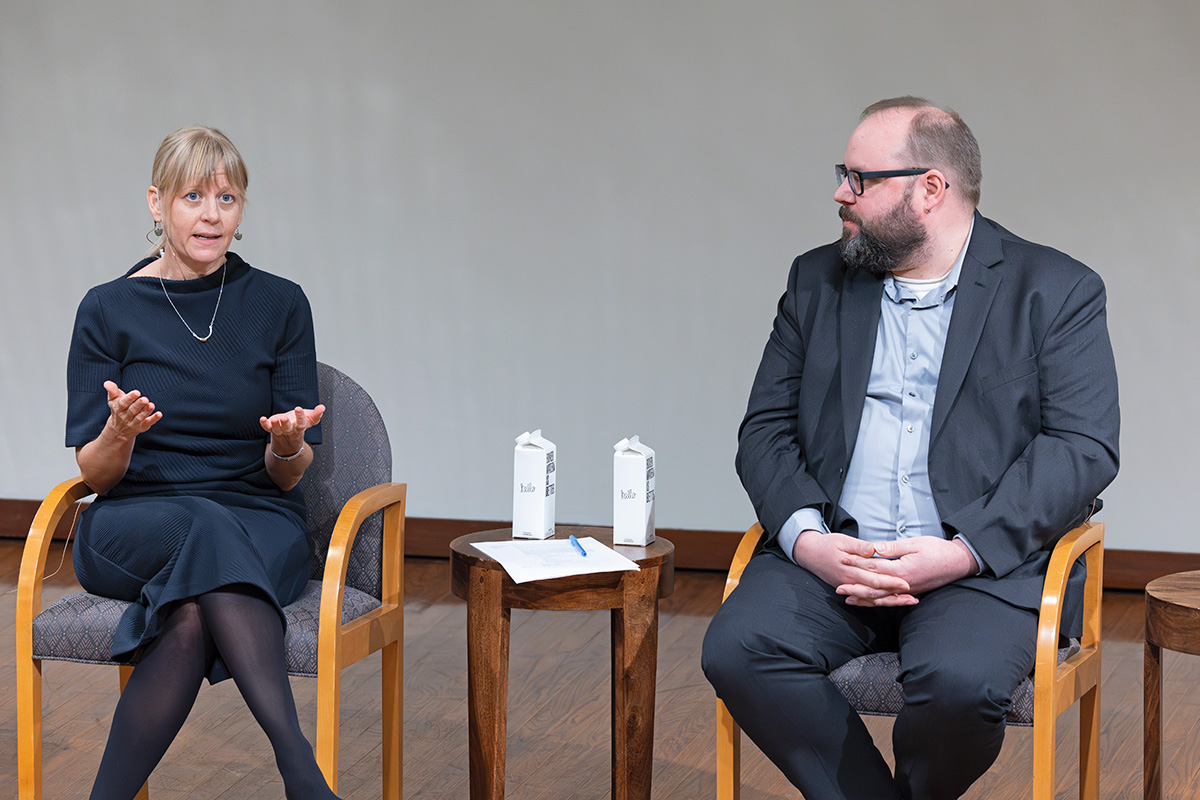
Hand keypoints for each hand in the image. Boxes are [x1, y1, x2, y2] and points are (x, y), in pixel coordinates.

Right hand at [104, 380, 161, 438]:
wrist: (119, 429)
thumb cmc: (119, 408)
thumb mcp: (113, 399)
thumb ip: (112, 391)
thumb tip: (107, 383)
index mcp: (118, 408)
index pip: (123, 403)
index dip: (130, 398)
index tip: (137, 392)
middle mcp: (125, 417)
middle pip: (132, 410)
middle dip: (138, 404)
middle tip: (145, 399)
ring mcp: (133, 423)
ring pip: (139, 417)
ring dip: (146, 412)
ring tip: (151, 405)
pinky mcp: (142, 427)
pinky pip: (148, 423)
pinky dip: (153, 419)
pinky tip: (159, 414)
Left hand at [259, 405, 324, 454]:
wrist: (289, 435)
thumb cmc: (300, 424)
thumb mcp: (309, 419)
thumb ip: (316, 414)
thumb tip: (322, 407)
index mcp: (300, 428)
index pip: (301, 424)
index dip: (300, 417)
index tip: (298, 408)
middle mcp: (290, 430)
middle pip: (288, 428)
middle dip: (285, 423)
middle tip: (284, 417)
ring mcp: (280, 430)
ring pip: (277, 430)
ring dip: (274, 425)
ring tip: (274, 419)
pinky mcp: (272, 429)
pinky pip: (267, 428)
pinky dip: (264, 424)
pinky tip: (262, 419)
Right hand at [791, 530, 915, 605]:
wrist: (808, 554)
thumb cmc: (827, 544)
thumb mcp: (843, 540)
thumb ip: (860, 547)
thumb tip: (874, 550)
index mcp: (849, 569)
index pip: (873, 578)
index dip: (890, 582)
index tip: (905, 583)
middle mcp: (849, 581)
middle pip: (875, 592)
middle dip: (894, 595)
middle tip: (912, 597)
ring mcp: (848, 587)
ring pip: (871, 598)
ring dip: (889, 601)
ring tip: (906, 601)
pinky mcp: (847, 588)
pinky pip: (864, 598)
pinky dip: (878, 601)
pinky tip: (890, 601)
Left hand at [839, 536, 978, 606]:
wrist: (958, 563)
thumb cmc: (937, 550)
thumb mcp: (915, 543)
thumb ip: (893, 548)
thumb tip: (874, 548)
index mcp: (903, 570)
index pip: (874, 568)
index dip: (857, 564)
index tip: (843, 559)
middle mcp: (904, 584)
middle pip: (874, 588)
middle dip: (855, 587)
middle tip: (838, 587)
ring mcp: (907, 591)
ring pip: (881, 598)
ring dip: (863, 598)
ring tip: (847, 598)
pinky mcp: (911, 593)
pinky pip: (891, 600)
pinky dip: (878, 602)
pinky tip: (868, 602)